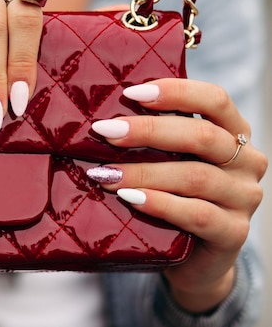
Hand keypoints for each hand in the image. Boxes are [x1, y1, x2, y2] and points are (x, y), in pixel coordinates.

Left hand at [88, 78, 266, 312]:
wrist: (195, 258)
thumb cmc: (174, 196)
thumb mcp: (169, 160)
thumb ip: (154, 138)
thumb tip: (103, 117)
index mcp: (233, 132)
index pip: (214, 99)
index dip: (175, 92)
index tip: (130, 93)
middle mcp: (247, 161)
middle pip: (201, 136)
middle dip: (148, 131)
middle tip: (105, 131)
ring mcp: (244, 198)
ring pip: (196, 176)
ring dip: (144, 172)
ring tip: (104, 174)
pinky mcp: (234, 232)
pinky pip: (198, 214)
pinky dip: (160, 204)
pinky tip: (131, 198)